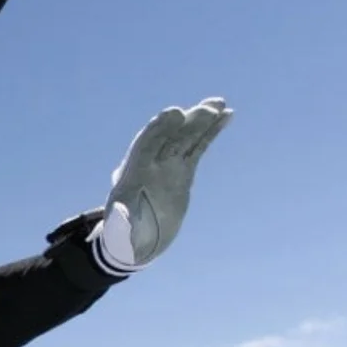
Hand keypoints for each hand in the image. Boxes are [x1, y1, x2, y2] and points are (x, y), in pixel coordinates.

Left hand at [93, 97, 231, 273]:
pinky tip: (226, 116)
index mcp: (132, 175)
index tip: (175, 114)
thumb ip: (122, 223)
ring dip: (201, 121)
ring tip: (220, 105)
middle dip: (185, 123)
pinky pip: (198, 147)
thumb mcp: (120, 233)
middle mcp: (149, 165)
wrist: (135, 241)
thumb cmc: (123, 238)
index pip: (145, 146)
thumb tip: (120, 217)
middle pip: (168, 138)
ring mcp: (167, 166)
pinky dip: (210, 133)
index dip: (158, 130)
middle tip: (207, 108)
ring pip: (185, 138)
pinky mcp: (182, 171)